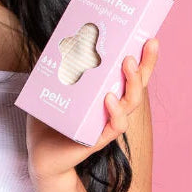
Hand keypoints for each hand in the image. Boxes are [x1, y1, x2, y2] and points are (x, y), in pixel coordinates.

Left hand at [26, 38, 158, 183]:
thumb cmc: (49, 119)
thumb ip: (57, 66)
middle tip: (149, 43)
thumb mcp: (53, 87)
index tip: (150, 38)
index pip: (128, 75)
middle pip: (137, 85)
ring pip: (130, 103)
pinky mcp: (97, 138)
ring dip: (132, 82)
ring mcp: (106, 123)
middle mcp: (110, 108)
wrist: (41, 154)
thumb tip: (57, 37)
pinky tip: (109, 98)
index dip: (143, 59)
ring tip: (128, 63)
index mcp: (104, 93)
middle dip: (146, 64)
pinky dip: (115, 112)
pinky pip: (114, 126)